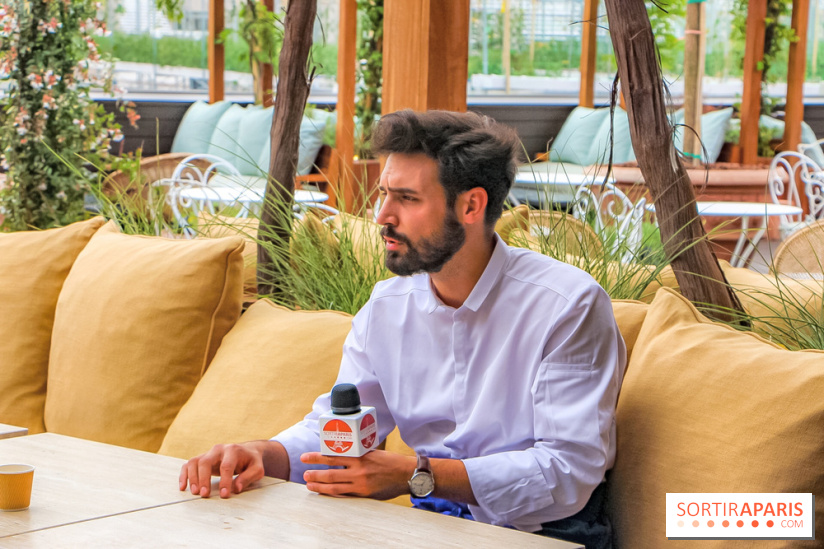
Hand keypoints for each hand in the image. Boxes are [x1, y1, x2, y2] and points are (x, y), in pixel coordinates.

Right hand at [179, 442, 265, 498]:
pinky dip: (184, 475)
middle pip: (206, 461)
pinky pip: (188, 464)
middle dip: (204, 479)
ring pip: (194, 462)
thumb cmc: (252, 462)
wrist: (247, 451)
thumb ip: (248, 477)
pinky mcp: (202, 458)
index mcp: (233, 450)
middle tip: (204, 494)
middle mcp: (218, 450)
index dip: (225, 481)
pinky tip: (183, 487)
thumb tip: (236, 488)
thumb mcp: (257, 469)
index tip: (224, 495)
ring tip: (195, 492)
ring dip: (192, 477)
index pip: (226, 466)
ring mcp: (208, 453)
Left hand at [300, 450, 414, 499]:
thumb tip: (339, 456)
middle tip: (305, 475)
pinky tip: (326, 494)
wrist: (406, 474)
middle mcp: (358, 470)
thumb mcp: (372, 453)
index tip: (305, 458)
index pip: (332, 456)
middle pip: (330, 474)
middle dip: (314, 475)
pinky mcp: (364, 494)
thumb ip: (357, 455)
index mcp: (359, 456)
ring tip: (310, 486)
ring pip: (335, 487)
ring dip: (320, 487)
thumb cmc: (390, 461)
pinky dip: (334, 494)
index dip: (316, 457)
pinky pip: (345, 495)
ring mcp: (361, 484)